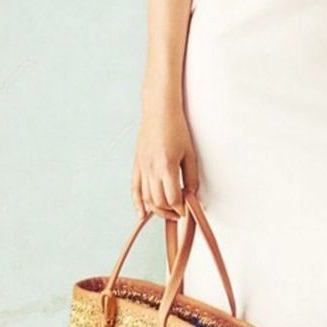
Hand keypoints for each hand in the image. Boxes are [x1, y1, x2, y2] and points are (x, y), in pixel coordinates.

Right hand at [131, 92, 199, 220]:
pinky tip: (142, 214)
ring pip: (147, 198)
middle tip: (178, 212)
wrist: (159, 112)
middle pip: (159, 201)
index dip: (181, 208)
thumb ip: (191, 176)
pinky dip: (137, 203)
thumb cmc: (177, 129)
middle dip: (169, 211)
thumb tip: (192, 195)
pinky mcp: (137, 165)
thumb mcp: (189, 153)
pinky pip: (134, 189)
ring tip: (167, 212)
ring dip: (157, 209)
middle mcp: (152, 169)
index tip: (186, 210)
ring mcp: (142, 168)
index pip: (173, 198)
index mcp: (167, 166)